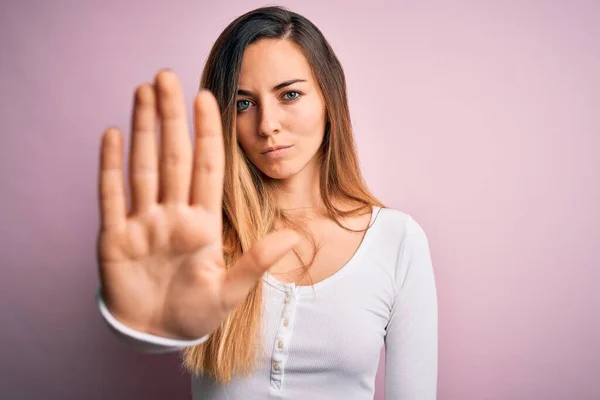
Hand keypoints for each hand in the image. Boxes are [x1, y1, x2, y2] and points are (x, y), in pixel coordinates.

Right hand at [97, 70, 298, 339]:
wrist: (157, 336)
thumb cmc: (195, 314)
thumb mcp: (230, 291)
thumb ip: (258, 262)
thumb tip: (294, 237)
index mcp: (202, 223)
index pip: (207, 168)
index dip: (208, 133)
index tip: (208, 98)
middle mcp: (172, 215)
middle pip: (173, 156)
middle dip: (171, 117)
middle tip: (168, 76)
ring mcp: (142, 222)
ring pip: (143, 166)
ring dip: (142, 129)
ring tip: (143, 91)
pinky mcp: (114, 237)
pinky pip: (111, 195)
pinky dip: (110, 166)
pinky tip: (113, 134)